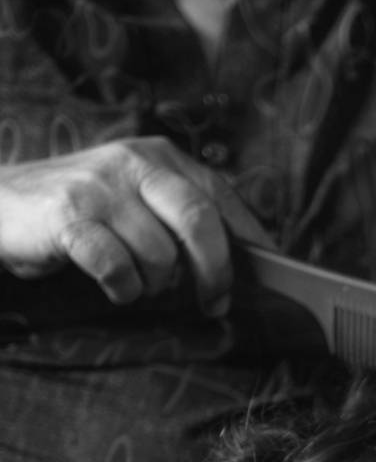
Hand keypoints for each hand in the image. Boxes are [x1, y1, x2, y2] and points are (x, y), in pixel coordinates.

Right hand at [0, 137, 270, 316]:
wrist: (2, 205)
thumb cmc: (82, 214)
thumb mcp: (137, 202)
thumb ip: (182, 219)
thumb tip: (245, 263)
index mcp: (160, 157)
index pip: (222, 198)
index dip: (248, 243)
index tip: (264, 279)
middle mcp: (134, 163)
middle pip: (202, 222)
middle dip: (216, 273)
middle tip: (214, 303)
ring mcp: (100, 187)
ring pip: (160, 253)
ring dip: (157, 285)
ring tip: (138, 284)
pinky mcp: (69, 216)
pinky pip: (117, 266)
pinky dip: (123, 288)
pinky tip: (114, 287)